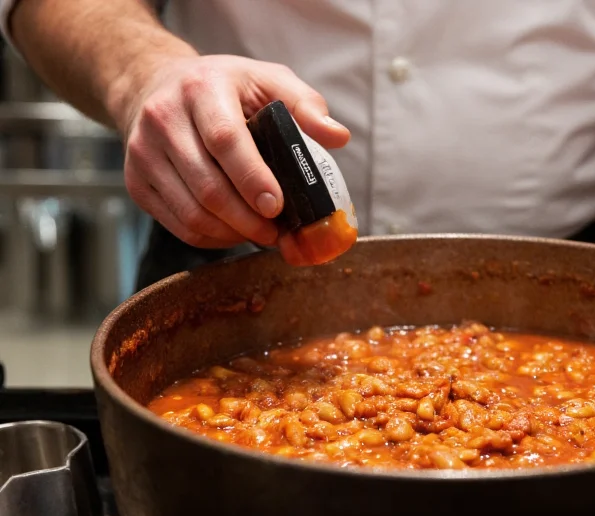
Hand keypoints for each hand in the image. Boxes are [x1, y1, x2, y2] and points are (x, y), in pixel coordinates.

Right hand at [115, 55, 350, 248]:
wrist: (155, 84)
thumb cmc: (224, 87)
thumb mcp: (267, 80)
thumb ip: (305, 106)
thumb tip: (338, 137)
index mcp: (201, 89)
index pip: (225, 141)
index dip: (252, 178)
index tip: (277, 206)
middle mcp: (163, 119)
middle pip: (208, 186)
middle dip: (249, 219)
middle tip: (279, 232)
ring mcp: (143, 153)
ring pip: (192, 213)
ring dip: (233, 233)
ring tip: (262, 233)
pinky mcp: (136, 182)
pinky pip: (178, 225)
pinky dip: (212, 238)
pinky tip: (235, 232)